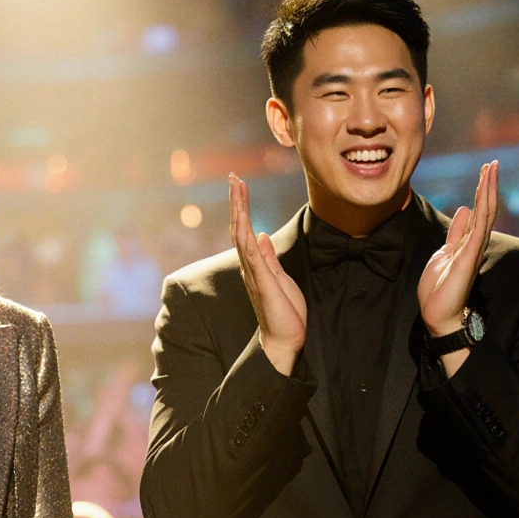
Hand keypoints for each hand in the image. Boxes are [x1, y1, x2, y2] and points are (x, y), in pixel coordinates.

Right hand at [230, 173, 305, 374]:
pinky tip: (246, 223)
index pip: (245, 230)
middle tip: (233, 177)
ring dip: (239, 212)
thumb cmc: (284, 312)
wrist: (285, 341)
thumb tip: (263, 235)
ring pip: (242, 237)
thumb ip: (269, 257)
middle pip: (239, 228)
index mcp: (254, 264)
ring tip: (237, 189)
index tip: (239, 184)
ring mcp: (254, 275)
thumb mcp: (280, 278)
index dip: (242, 206)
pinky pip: (253, 258)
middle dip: (237, 202)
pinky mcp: (263, 285)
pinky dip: (248, 239)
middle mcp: (249, 267)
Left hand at [419, 161, 497, 337]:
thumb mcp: (443, 253)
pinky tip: (484, 192)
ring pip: (485, 215)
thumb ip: (455, 233)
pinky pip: (478, 229)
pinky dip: (482, 209)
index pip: (477, 212)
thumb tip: (462, 210)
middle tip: (492, 164)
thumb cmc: (440, 289)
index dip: (481, 191)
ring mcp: (473, 250)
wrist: (438, 315)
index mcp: (467, 243)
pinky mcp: (469, 257)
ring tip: (491, 170)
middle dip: (488, 186)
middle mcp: (474, 244)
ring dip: (488, 191)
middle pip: (485, 209)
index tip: (485, 171)